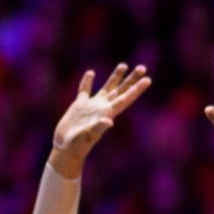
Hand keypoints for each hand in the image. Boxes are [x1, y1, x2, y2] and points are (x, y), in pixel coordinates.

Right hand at [48, 63, 150, 177]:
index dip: (136, 89)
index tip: (147, 79)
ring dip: (115, 77)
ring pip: (107, 88)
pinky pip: (85, 90)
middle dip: (131, 80)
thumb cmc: (77, 145)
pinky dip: (87, 82)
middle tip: (142, 67)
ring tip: (123, 65)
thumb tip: (108, 121)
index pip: (125, 98)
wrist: (65, 149)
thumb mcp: (88, 136)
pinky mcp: (79, 106)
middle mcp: (102, 108)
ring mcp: (91, 106)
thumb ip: (98, 128)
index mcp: (107, 113)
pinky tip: (91, 73)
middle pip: (120, 90)